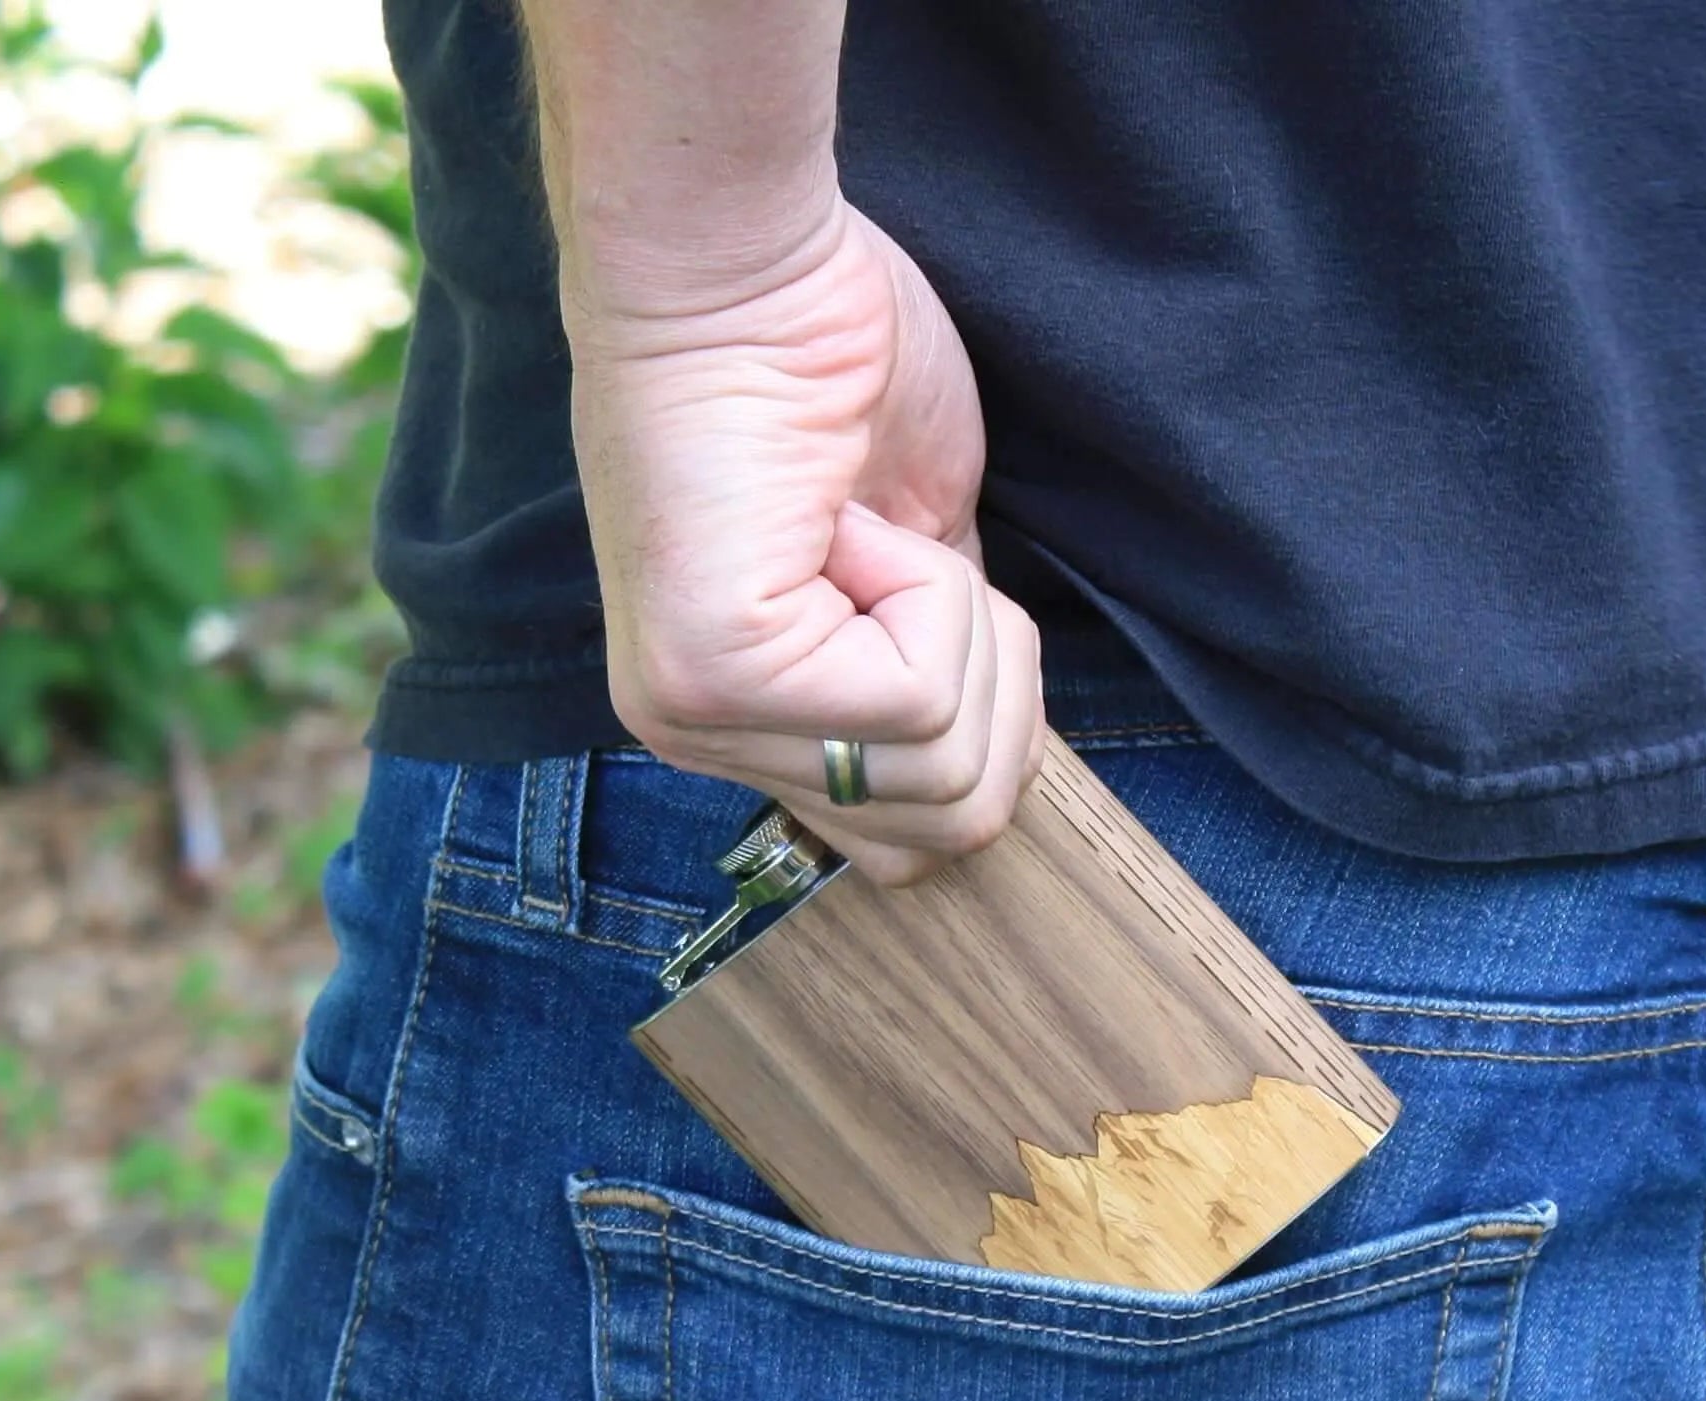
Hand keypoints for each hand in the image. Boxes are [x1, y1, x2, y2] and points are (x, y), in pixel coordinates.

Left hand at [565, 203, 1044, 886]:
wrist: (744, 255)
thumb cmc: (825, 359)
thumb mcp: (920, 549)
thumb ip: (938, 661)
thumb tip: (1007, 738)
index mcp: (740, 723)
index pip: (918, 841)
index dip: (988, 722)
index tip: (939, 591)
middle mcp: (700, 741)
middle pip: (951, 828)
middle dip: (993, 688)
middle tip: (917, 561)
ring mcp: (698, 718)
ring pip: (944, 772)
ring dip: (958, 626)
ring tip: (870, 528)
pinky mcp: (718, 673)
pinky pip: (918, 694)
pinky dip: (929, 586)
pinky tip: (849, 514)